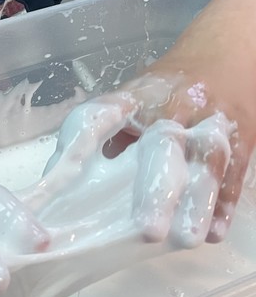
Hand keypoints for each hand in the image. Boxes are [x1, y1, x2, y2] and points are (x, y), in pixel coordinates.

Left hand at [27, 73, 237, 247]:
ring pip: (207, 160)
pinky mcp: (239, 140)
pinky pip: (235, 172)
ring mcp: (210, 123)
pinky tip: (214, 233)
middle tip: (147, 230)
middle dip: (155, 189)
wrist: (223, 57)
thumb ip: (103, 138)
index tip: (61, 182)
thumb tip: (59, 187)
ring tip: (186, 239)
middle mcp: (172, 108)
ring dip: (197, 202)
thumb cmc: (164, 91)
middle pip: (163, 145)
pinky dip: (225, 203)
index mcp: (134, 97)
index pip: (99, 117)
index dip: (80, 146)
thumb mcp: (131, 101)